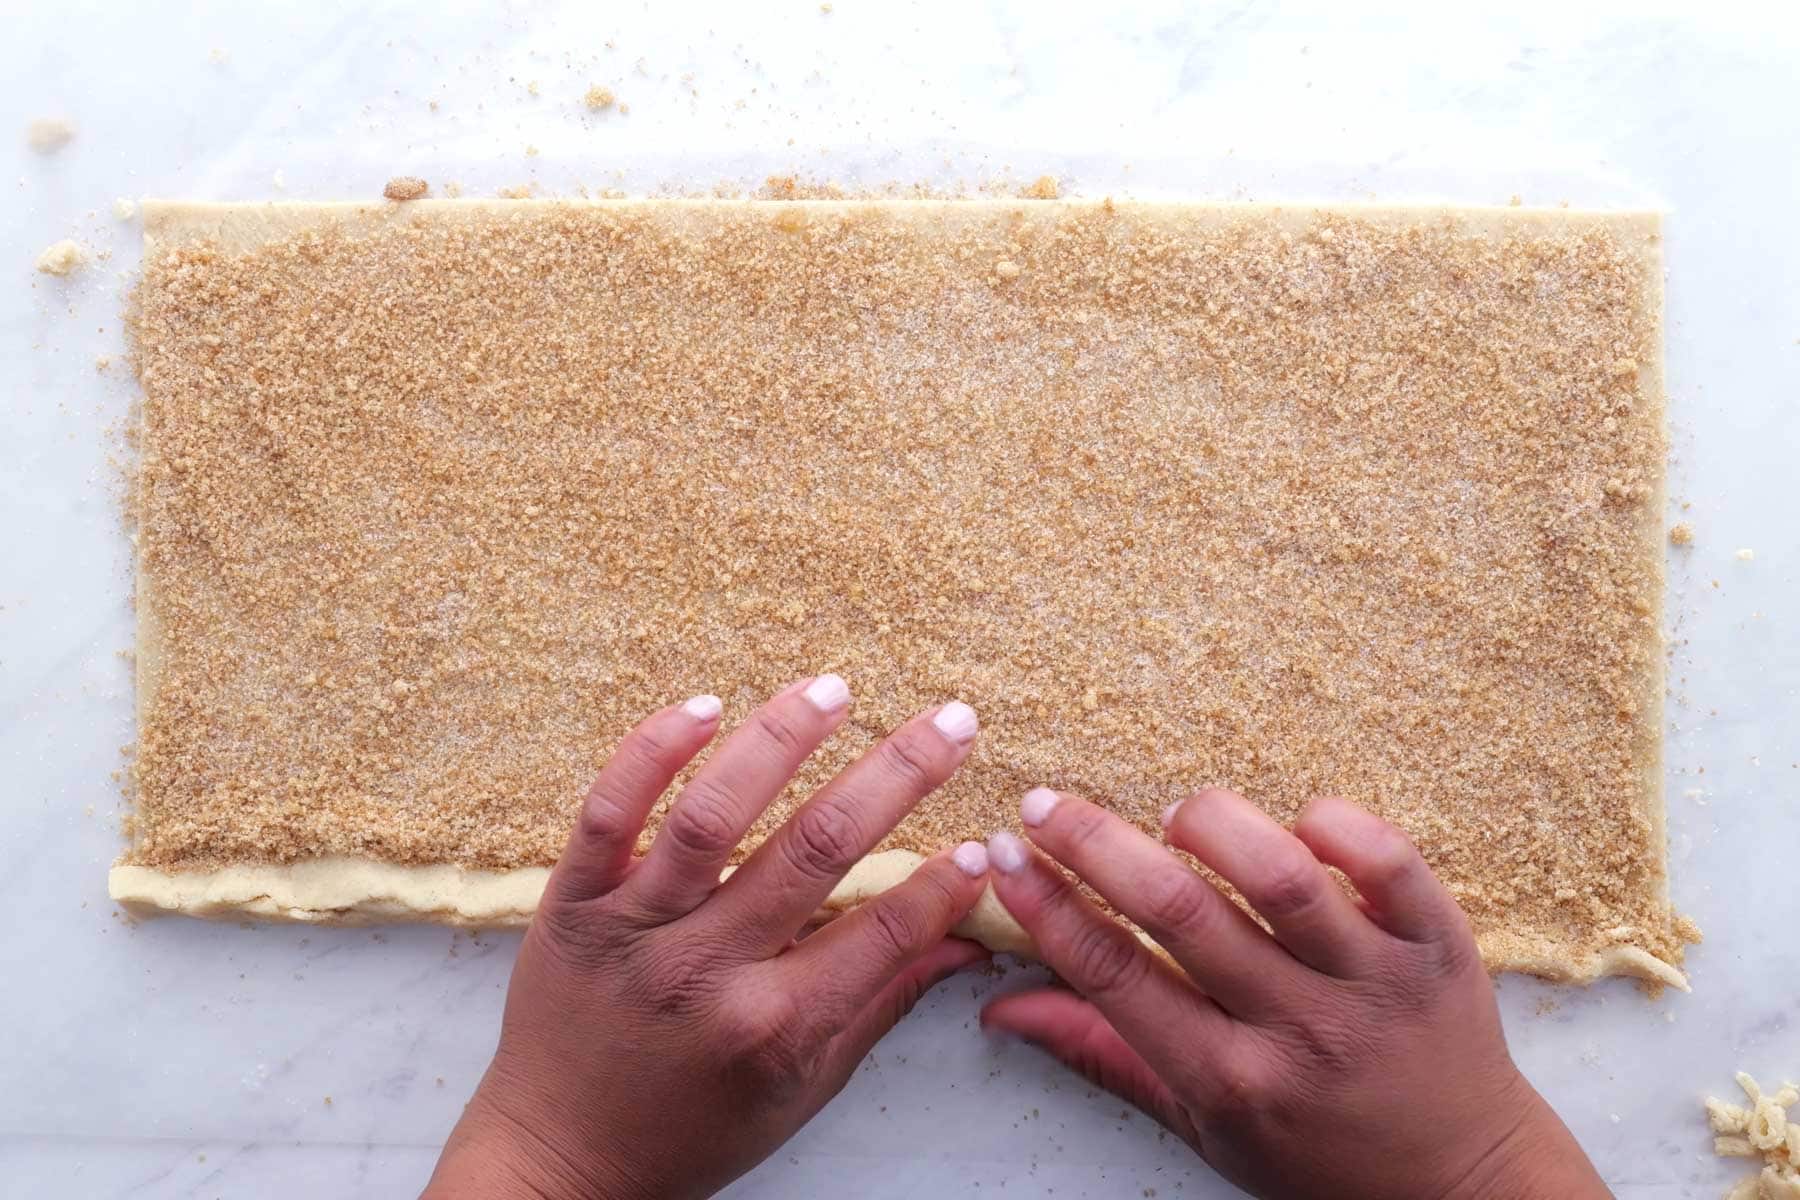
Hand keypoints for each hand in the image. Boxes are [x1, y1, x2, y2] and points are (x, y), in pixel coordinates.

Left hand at [424, 676, 992, 1199]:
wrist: (558, 1160)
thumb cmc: (691, 1129)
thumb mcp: (802, 1089)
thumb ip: (883, 1005)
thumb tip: (967, 943)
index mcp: (773, 1026)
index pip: (880, 931)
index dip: (939, 883)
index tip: (979, 843)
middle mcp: (706, 970)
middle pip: (816, 850)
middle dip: (898, 775)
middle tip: (952, 722)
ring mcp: (634, 929)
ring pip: (714, 815)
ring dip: (782, 739)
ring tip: (836, 689)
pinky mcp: (572, 901)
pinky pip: (608, 812)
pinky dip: (652, 752)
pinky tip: (705, 708)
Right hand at [981, 788, 1612, 1199]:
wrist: (1464, 1184)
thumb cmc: (1317, 1154)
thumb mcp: (1202, 1127)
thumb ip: (1104, 1056)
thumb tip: (1001, 1008)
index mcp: (1234, 1080)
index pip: (1118, 977)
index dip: (1048, 908)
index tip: (1005, 856)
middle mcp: (1303, 1030)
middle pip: (1183, 913)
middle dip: (1095, 846)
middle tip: (1045, 805)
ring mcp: (1376, 983)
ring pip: (1284, 876)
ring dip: (1211, 825)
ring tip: (1172, 814)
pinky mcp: (1439, 945)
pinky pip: (1392, 863)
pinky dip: (1338, 824)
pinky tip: (1296, 819)